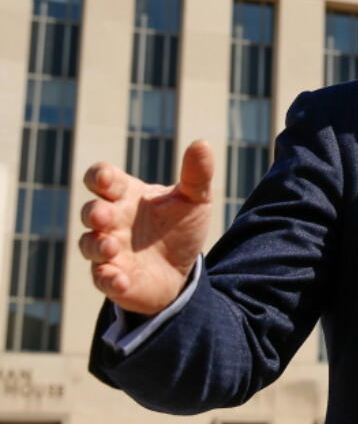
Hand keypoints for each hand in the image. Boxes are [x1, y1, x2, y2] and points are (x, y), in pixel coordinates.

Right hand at [79, 140, 213, 314]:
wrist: (183, 269)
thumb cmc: (180, 228)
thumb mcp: (195, 200)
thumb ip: (196, 174)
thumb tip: (202, 143)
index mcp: (126, 195)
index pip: (102, 179)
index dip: (99, 177)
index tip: (106, 179)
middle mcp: (111, 221)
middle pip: (91, 211)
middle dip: (94, 212)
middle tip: (104, 215)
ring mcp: (108, 250)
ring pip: (89, 245)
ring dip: (96, 245)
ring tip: (111, 246)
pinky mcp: (112, 278)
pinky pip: (102, 278)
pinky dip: (108, 278)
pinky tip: (120, 279)